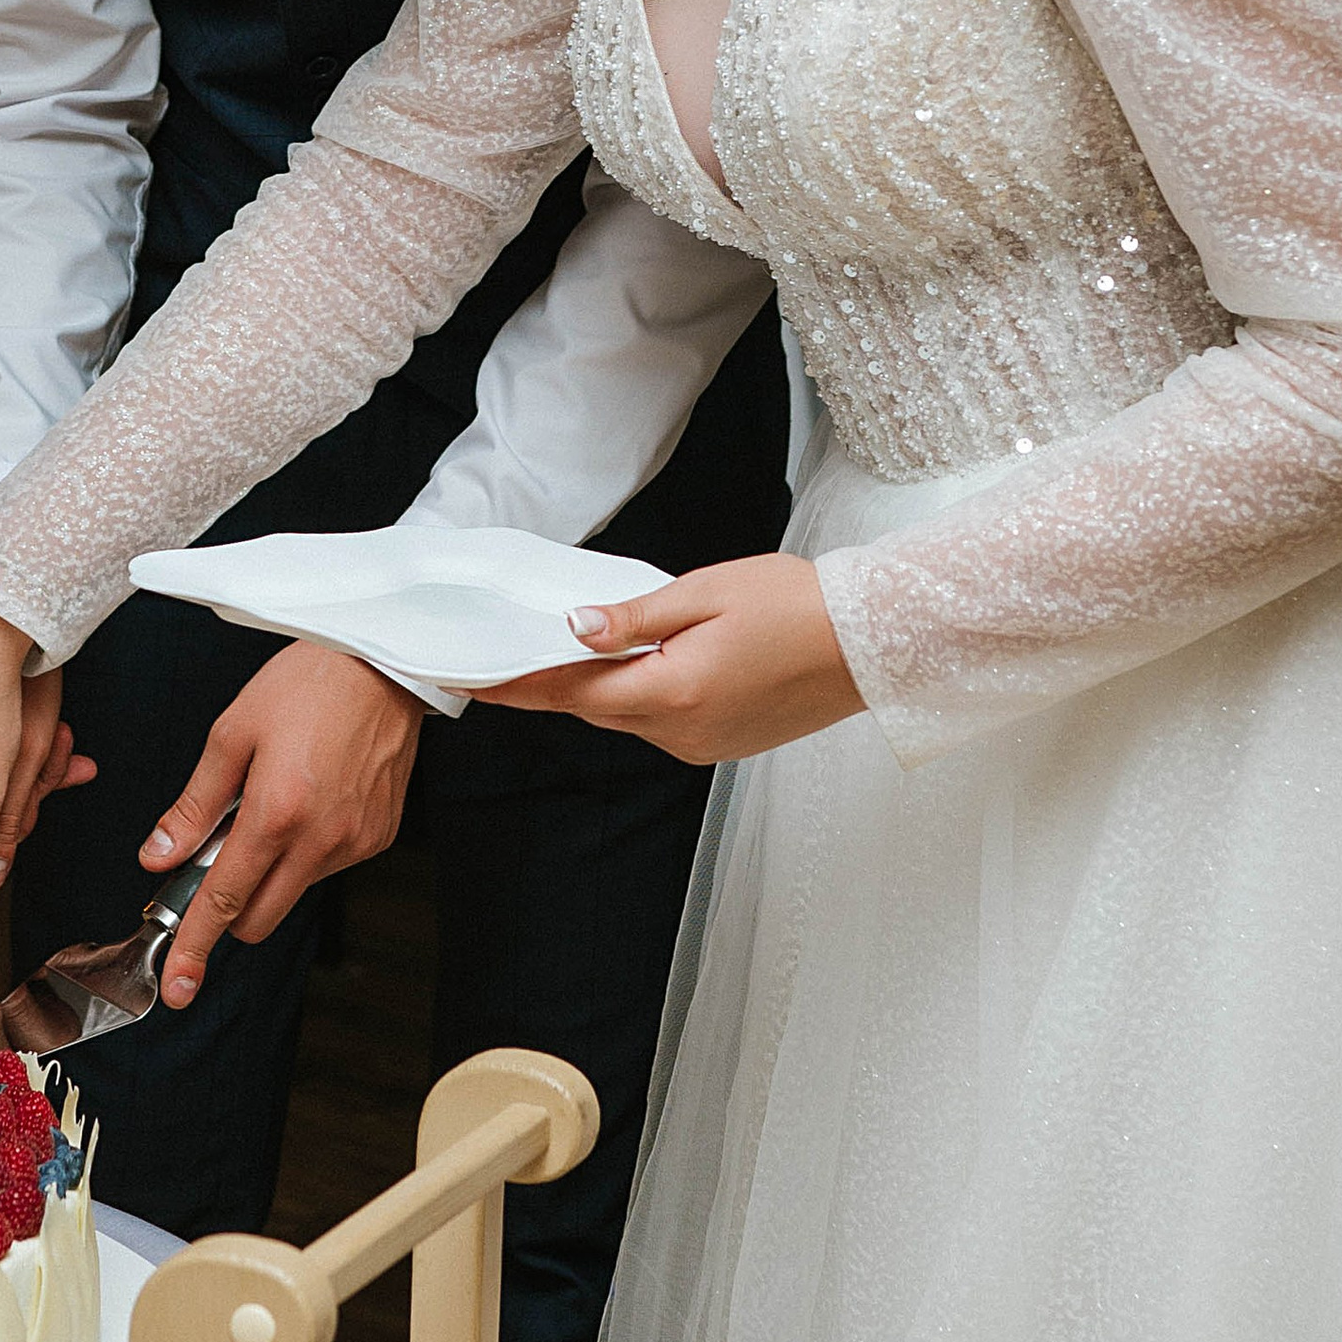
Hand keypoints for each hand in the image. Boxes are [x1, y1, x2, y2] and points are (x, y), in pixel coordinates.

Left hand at [138, 643, 427, 1009]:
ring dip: (268, 871)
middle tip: (211, 864)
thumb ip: (193, 806)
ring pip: (293, 891)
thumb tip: (159, 858)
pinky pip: (326, 866)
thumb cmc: (306, 685)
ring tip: (271, 803)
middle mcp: (321, 839)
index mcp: (276, 813)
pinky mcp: (377, 837)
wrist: (384, 661)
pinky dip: (303, 850)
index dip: (194, 946)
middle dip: (228, 908)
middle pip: (259, 917)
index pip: (224, 900)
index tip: (177, 987)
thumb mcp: (231, 735)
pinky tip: (306, 799)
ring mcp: (355, 843)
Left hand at [483, 555, 860, 764]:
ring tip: (585, 647)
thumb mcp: (706, 594)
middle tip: (511, 652)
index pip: (570, 692)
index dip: (515, 683)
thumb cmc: (797, 605)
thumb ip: (634, 619)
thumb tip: (573, 629)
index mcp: (672, 692)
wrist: (872, 643)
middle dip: (553, 683)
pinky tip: (647, 666)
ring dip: (602, 689)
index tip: (469, 676)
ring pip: (626, 718)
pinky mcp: (722, 748)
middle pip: (593, 709)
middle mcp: (682, 733)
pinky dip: (641, 698)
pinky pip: (660, 725)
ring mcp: (703, 747)